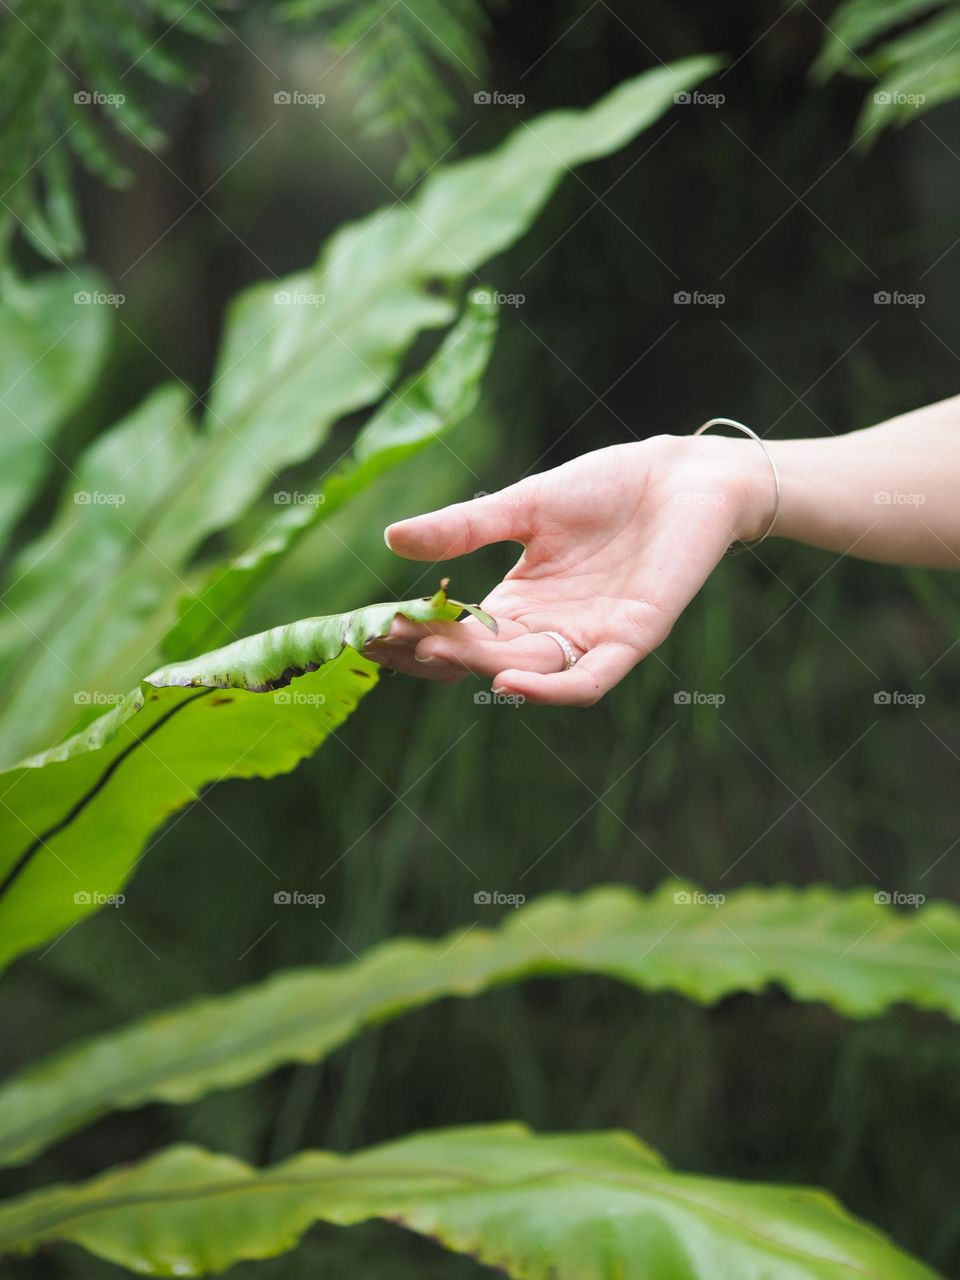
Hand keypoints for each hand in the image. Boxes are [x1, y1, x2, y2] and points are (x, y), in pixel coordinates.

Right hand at [366, 434, 774, 705]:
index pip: (457, 633)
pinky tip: (511, 682)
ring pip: (527, 672)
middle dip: (435, 652)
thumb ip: (465, 527)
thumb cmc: (608, 487)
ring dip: (481, 668)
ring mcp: (589, 638)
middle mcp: (549, 630)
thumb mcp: (525, 505)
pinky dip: (552, 691)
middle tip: (386, 640)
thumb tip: (392, 539)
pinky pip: (588, 681)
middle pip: (482, 658)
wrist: (685, 476)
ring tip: (435, 651)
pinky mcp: (632, 639)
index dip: (415, 634)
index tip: (368, 628)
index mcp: (520, 602)